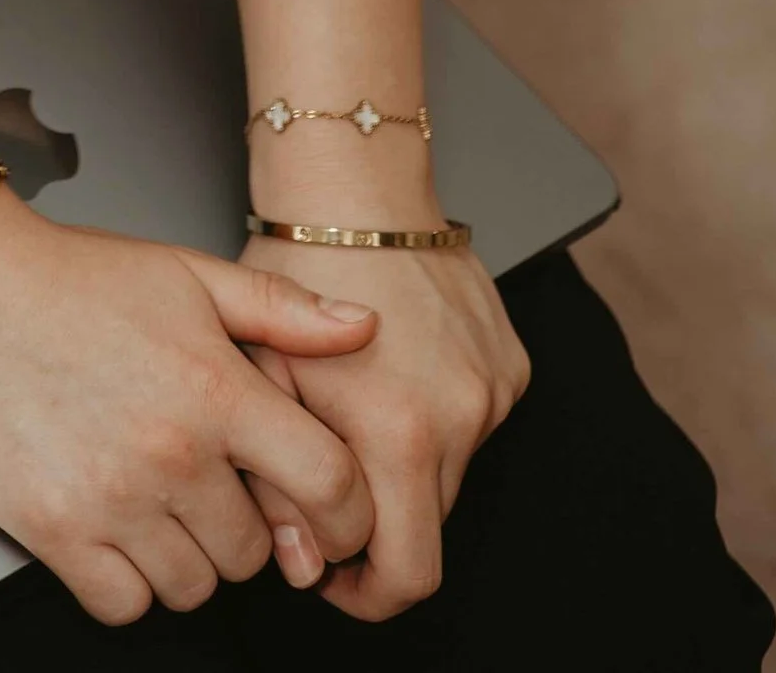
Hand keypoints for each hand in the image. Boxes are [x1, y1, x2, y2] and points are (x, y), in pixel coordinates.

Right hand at [0, 194, 382, 621]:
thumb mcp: (189, 273)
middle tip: (208, 479)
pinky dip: (128, 580)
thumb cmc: (75, 279)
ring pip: (195, 587)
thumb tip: (363, 326)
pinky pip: (125, 604)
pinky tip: (117, 526)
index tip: (325, 513)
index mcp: (217, 390)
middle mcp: (172, 454)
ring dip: (187, 555)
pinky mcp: (55, 531)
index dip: (343, 513)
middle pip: (256, 552)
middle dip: (244, 523)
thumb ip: (283, 309)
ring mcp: (113, 499)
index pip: (330, 488)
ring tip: (158, 498)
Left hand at [240, 239, 529, 618]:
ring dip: (408, 464)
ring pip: (451, 474)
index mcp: (400, 433)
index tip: (331, 567)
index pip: (407, 573)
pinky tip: (397, 369)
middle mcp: (461, 419)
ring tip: (359, 404)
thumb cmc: (301, 269)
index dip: (362, 589)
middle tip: (328, 480)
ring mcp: (492, 390)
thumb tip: (304, 564)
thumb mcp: (265, 382)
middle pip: (428, 526)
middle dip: (379, 521)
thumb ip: (280, 490)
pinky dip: (438, 417)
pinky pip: (474, 422)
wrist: (354, 186)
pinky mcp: (510, 364)